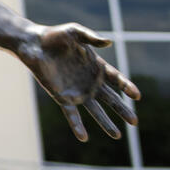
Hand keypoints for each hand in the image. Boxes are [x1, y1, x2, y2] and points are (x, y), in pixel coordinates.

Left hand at [17, 23, 140, 140]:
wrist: (32, 44)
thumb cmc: (55, 36)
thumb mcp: (75, 32)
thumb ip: (92, 37)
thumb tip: (109, 42)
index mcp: (96, 67)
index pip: (116, 79)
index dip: (126, 87)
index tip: (136, 96)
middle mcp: (89, 81)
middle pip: (110, 99)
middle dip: (122, 110)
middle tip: (134, 122)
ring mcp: (76, 90)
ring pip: (95, 110)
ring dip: (105, 123)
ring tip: (117, 135)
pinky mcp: (62, 96)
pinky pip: (71, 114)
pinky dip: (77, 125)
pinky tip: (83, 137)